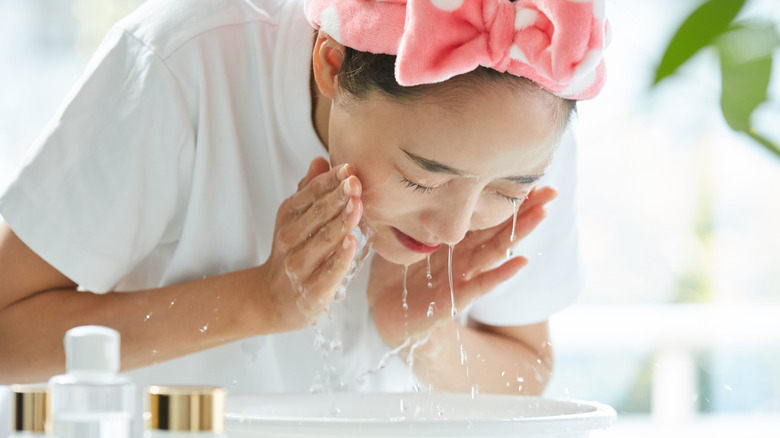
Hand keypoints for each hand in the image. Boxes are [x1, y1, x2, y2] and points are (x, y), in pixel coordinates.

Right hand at [257, 157, 362, 332]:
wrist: (272, 299)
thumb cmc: (292, 251)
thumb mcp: (295, 219)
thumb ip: (308, 190)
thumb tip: (320, 160)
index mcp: (288, 216)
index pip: (309, 194)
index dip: (329, 181)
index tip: (349, 168)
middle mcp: (290, 239)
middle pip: (317, 215)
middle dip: (338, 197)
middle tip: (356, 182)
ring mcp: (300, 266)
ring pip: (323, 241)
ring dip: (341, 222)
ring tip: (357, 206)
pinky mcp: (312, 291)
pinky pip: (328, 272)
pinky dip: (340, 258)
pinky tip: (352, 243)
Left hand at [367, 187, 557, 347]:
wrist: (385, 309)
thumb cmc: (394, 268)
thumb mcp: (401, 232)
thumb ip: (413, 209)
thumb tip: (413, 172)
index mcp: (455, 238)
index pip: (486, 214)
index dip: (507, 197)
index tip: (531, 175)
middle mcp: (465, 255)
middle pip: (500, 229)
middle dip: (526, 210)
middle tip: (552, 190)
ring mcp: (463, 276)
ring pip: (497, 251)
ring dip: (520, 233)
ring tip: (543, 214)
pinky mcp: (454, 297)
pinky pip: (481, 284)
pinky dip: (501, 273)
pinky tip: (521, 260)